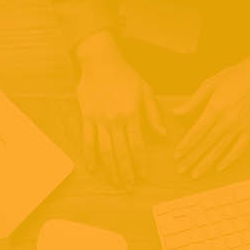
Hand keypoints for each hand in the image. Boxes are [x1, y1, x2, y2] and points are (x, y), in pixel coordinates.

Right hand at [76, 31, 165, 185]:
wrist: (100, 62)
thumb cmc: (125, 75)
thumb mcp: (145, 91)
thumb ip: (153, 115)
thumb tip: (162, 136)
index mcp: (131, 114)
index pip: (138, 145)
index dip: (141, 163)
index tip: (144, 176)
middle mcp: (115, 120)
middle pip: (121, 152)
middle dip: (126, 172)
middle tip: (130, 188)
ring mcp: (99, 120)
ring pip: (105, 150)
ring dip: (111, 169)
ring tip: (116, 183)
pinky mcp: (86, 118)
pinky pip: (88, 141)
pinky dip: (90, 156)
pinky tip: (94, 169)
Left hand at [173, 41, 249, 177]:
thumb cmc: (235, 75)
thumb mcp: (211, 84)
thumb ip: (193, 101)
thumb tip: (176, 113)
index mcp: (215, 109)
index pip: (197, 132)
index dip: (186, 146)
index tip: (176, 156)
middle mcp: (227, 121)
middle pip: (206, 144)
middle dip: (192, 159)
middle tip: (181, 170)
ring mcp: (240, 127)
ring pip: (220, 150)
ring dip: (207, 163)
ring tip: (196, 174)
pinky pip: (239, 148)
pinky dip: (229, 159)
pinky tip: (219, 168)